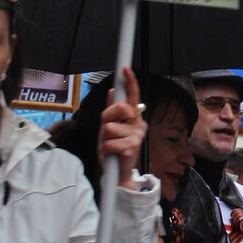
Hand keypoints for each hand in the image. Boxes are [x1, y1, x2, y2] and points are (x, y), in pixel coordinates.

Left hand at [97, 66, 146, 189]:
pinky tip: (110, 154)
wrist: (119, 173)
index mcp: (134, 116)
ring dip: (104, 138)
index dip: (130, 82)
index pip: (133, 96)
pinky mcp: (132, 148)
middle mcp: (139, 124)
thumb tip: (111, 90)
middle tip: (106, 129)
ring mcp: (137, 136)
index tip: (125, 69)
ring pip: (109, 127)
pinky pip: (109, 142)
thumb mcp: (109, 127)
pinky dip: (105, 149)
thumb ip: (111, 111)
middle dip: (107, 117)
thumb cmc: (114, 148)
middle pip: (119, 108)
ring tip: (109, 145)